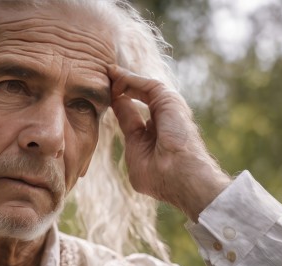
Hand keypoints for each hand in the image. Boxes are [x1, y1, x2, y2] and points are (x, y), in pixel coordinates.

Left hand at [108, 65, 230, 221]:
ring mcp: (167, 108)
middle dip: (119, 87)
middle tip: (102, 78)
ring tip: (107, 72)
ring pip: (142, 86)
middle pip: (137, 95)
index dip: (118, 102)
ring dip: (123, 79)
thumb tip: (117, 109)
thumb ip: (128, 128)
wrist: (179, 176)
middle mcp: (162, 118)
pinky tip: (115, 74)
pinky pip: (146, 83)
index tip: (103, 94)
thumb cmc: (158, 175)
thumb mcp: (135, 150)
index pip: (132, 112)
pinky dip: (130, 77)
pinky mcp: (169, 100)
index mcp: (154, 134)